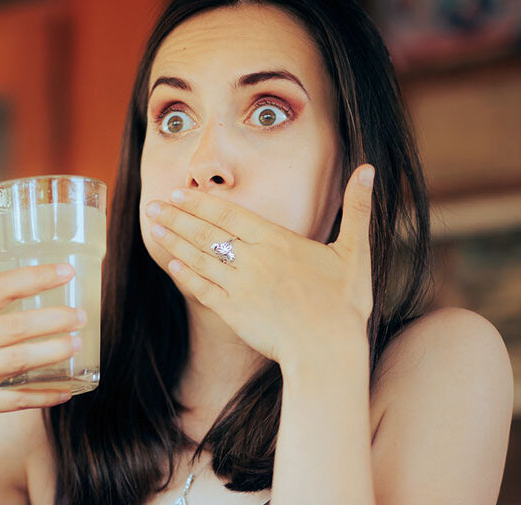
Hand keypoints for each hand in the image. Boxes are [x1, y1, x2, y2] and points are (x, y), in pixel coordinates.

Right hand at [0, 264, 86, 448]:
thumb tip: (50, 302)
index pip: (0, 287)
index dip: (35, 277)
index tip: (65, 271)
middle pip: (15, 326)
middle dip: (53, 319)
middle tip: (80, 317)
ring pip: (18, 360)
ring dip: (52, 351)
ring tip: (76, 345)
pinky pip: (17, 399)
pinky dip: (44, 395)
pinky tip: (65, 391)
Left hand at [144, 164, 375, 364]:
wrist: (328, 350)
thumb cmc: (344, 303)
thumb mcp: (355, 251)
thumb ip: (357, 209)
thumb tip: (369, 169)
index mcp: (277, 241)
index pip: (229, 213)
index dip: (200, 202)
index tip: (178, 193)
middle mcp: (253, 259)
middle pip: (207, 232)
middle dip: (176, 217)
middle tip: (151, 206)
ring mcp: (240, 287)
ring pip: (200, 258)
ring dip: (174, 241)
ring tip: (154, 228)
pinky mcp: (234, 313)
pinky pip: (203, 289)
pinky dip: (186, 275)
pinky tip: (171, 265)